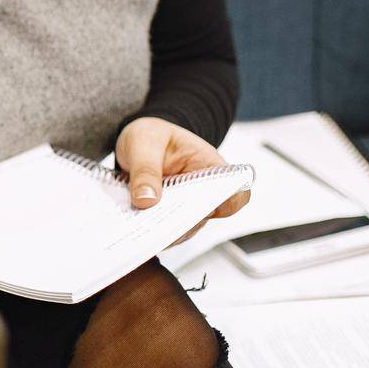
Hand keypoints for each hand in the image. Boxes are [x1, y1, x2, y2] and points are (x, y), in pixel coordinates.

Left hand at [114, 117, 250, 246]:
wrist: (139, 141)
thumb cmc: (151, 135)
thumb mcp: (144, 143)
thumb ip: (146, 170)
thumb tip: (146, 200)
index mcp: (210, 167)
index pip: (235, 194)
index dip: (225, 206)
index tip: (202, 209)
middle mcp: (204, 192)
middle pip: (203, 218)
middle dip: (179, 225)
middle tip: (153, 225)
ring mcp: (187, 208)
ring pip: (182, 230)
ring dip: (161, 232)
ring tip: (137, 231)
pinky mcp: (169, 217)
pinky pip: (164, 230)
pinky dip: (149, 231)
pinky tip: (132, 229)